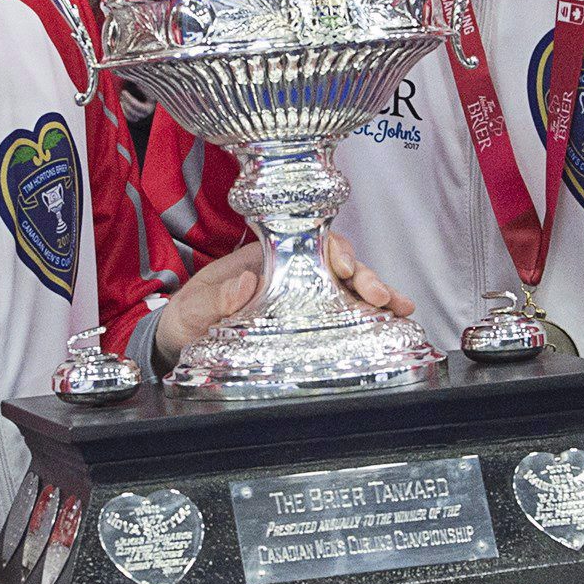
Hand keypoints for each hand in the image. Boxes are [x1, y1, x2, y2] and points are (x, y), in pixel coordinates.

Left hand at [152, 233, 410, 368]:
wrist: (181, 341)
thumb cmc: (188, 316)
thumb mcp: (193, 307)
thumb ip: (214, 298)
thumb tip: (245, 284)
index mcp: (266, 258)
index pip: (309, 242)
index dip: (332, 248)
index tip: (343, 266)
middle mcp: (291, 273)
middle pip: (337, 265)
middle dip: (365, 275)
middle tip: (382, 295)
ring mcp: (302, 298)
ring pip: (347, 289)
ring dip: (377, 296)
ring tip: (401, 310)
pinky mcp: (307, 323)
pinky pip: (341, 316)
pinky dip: (369, 319)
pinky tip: (391, 326)